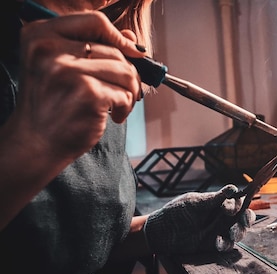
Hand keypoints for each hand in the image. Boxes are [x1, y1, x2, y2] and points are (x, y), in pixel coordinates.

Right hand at [12, 11, 144, 161]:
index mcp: (41, 35)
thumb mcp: (62, 67)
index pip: (94, 21)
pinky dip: (125, 108)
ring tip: (117, 106)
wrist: (37, 141)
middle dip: (128, 74)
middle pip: (115, 51)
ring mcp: (69, 71)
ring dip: (129, 93)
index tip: (132, 52)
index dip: (118, 36)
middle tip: (124, 92)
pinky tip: (113, 116)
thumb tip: (130, 36)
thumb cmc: (53, 104)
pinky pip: (125, 94)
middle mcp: (51, 49)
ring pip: (125, 72)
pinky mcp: (88, 93)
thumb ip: (94, 47)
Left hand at [143, 185, 255, 254]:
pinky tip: (216, 242)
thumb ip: (214, 199)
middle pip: (244, 217)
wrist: (161, 232)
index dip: (239, 204)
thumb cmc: (176, 212)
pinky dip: (225, 244)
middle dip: (247, 219)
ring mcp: (220, 230)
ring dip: (239, 232)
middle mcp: (223, 216)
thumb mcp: (195, 203)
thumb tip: (233, 189)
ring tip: (230, 233)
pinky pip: (227, 245)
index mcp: (220, 203)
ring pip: (239, 231)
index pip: (239, 201)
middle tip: (241, 220)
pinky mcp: (215, 244)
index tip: (227, 208)